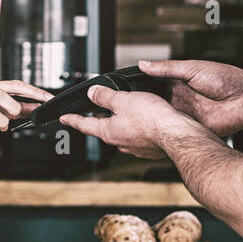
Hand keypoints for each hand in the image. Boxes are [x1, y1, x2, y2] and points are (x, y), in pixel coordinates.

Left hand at [59, 84, 178, 158]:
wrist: (177, 134)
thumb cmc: (152, 119)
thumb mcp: (123, 99)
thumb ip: (105, 96)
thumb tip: (92, 93)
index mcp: (108, 131)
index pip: (84, 124)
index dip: (72, 119)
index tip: (64, 118)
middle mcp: (120, 142)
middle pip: (103, 128)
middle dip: (100, 117)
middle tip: (97, 108)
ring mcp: (135, 147)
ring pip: (122, 131)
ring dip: (121, 121)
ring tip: (126, 109)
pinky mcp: (149, 148)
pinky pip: (138, 136)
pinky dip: (137, 127)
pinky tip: (145, 119)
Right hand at [136, 59, 242, 136]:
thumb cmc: (227, 79)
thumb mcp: (193, 68)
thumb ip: (167, 68)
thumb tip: (144, 64)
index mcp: (177, 82)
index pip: (152, 85)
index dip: (139, 88)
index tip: (125, 89)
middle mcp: (178, 99)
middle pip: (153, 103)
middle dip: (142, 105)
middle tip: (128, 105)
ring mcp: (184, 114)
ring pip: (161, 118)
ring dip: (152, 118)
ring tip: (136, 117)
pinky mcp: (190, 128)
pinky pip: (174, 130)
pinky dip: (166, 131)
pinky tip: (156, 128)